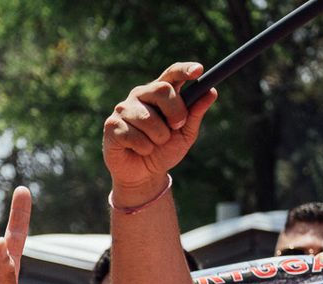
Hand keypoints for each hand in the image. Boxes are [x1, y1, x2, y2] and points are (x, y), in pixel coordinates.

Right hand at [103, 63, 215, 200]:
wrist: (144, 175)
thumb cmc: (164, 151)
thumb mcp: (185, 134)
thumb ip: (195, 113)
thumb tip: (211, 92)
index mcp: (160, 93)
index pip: (172, 73)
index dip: (184, 70)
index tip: (198, 71)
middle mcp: (140, 95)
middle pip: (161, 89)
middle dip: (175, 111)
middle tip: (177, 126)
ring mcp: (123, 109)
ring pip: (147, 118)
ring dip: (158, 137)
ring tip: (153, 145)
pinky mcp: (111, 125)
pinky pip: (133, 135)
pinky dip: (142, 147)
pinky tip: (138, 150)